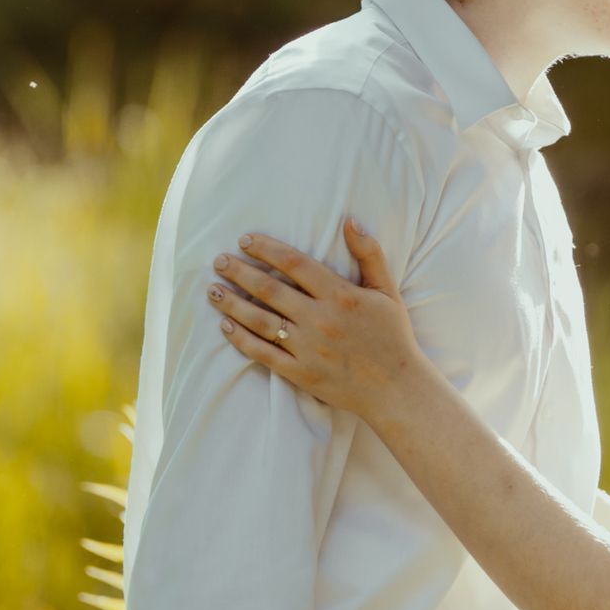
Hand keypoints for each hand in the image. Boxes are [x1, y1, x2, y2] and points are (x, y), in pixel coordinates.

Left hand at [211, 219, 418, 421]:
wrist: (397, 389)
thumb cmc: (393, 337)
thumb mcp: (387, 291)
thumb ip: (369, 254)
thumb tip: (350, 221)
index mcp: (341, 296)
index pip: (294, 264)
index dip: (266, 249)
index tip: (244, 240)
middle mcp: (320, 320)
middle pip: (269, 290)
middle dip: (239, 272)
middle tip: (218, 261)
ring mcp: (308, 349)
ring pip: (260, 321)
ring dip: (232, 304)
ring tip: (212, 290)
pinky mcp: (301, 374)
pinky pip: (263, 354)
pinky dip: (241, 339)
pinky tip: (225, 326)